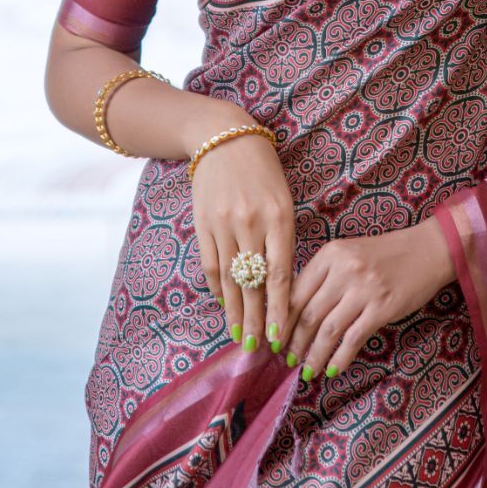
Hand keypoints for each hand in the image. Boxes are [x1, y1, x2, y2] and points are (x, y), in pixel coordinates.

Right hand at [191, 131, 295, 356]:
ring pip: (230, 280)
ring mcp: (223, 225)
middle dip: (257, 319)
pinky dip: (218, 289)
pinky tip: (225, 306)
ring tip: (240, 336)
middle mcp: (251, 224)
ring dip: (235, 312)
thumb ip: (283, 239)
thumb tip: (283, 285)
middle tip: (259, 348)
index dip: (280, 309)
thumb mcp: (283, 200)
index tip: (281, 336)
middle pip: (254, 283)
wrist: (223, 138)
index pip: (280, 274)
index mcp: (279, 218)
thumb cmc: (263, 172)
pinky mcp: (202, 224)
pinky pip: (211, 265)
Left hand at [278, 219, 456, 380]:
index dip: (281, 319)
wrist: (426, 250)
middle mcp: (344, 270)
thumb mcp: (348, 254)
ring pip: (328, 330)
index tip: (272, 338)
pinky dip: (339, 358)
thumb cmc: (384, 254)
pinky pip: (353, 338)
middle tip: (286, 360)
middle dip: (293, 342)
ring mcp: (364, 289)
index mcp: (330, 254)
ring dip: (313, 354)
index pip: (295, 291)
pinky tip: (332, 370)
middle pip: (308, 313)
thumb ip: (323, 276)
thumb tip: (294, 312)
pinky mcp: (382, 308)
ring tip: (306, 370)